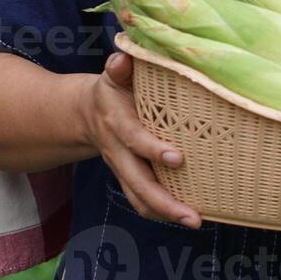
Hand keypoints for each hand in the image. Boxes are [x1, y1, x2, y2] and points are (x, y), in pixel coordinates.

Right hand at [81, 51, 201, 226]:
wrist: (86, 113)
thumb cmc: (112, 89)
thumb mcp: (113, 75)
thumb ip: (119, 67)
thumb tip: (123, 57)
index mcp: (117, 123)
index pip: (135, 139)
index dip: (153, 149)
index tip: (177, 158)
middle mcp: (118, 151)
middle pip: (138, 182)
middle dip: (164, 200)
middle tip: (193, 215)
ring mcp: (122, 168)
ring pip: (139, 197)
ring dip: (165, 212)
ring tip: (194, 222)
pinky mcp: (128, 178)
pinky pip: (140, 200)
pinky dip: (160, 212)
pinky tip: (186, 216)